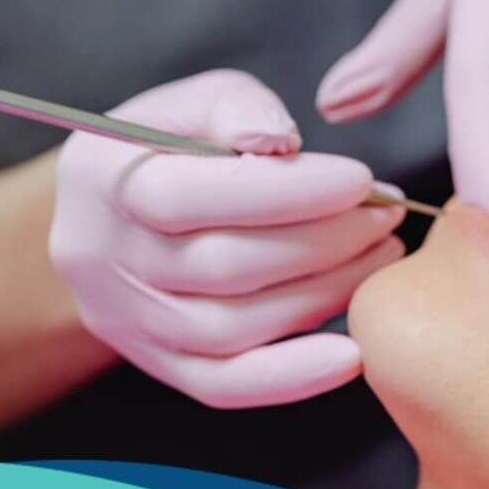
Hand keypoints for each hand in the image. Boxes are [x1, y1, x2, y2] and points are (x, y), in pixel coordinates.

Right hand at [48, 70, 404, 407]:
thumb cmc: (170, 146)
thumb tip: (280, 141)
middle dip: (323, 242)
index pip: (191, 197)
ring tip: (380, 257)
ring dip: (323, 295)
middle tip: (386, 216)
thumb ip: (237, 108)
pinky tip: (353, 355)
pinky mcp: (160, 365)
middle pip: (223, 268)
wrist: (112, 216)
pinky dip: (291, 378)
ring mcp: (129, 321)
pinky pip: (224, 386)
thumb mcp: (194, 102)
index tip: (360, 181)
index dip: (286, 193)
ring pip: (232, 329)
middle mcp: (103, 259)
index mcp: (102, 179)